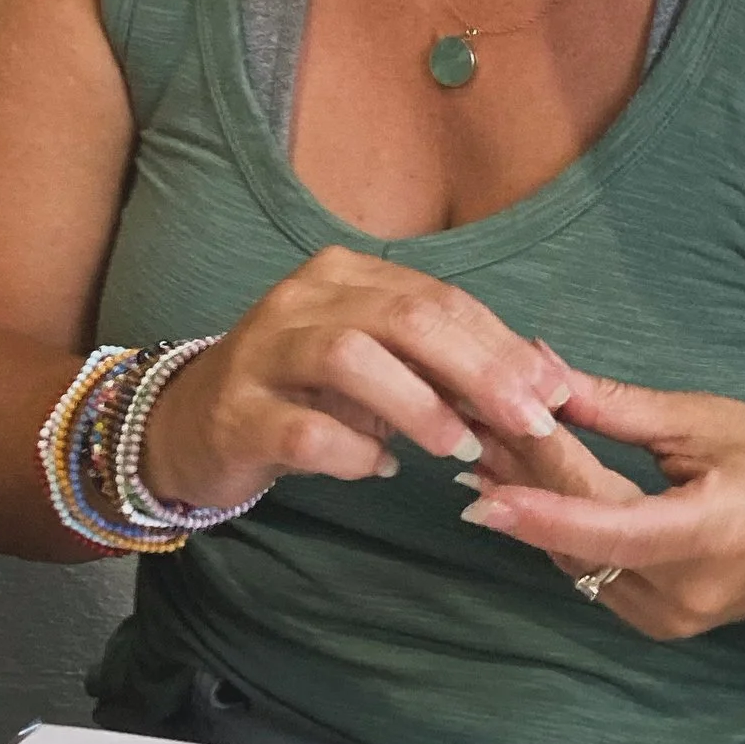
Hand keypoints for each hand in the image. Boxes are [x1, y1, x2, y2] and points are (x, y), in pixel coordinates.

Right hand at [141, 247, 569, 514]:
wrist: (189, 426)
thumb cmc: (305, 394)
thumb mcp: (378, 367)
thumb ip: (445, 368)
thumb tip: (541, 386)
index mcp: (344, 275)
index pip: (439, 298)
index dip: (503, 345)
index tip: (555, 391)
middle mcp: (301, 300)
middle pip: (405, 317)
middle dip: (479, 369)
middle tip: (529, 420)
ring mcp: (262, 353)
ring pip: (351, 358)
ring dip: (419, 405)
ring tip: (462, 448)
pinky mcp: (235, 414)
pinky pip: (304, 431)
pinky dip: (354, 452)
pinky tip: (383, 468)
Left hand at [457, 368, 744, 639]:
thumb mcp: (712, 421)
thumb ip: (621, 409)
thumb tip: (543, 379)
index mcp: (713, 535)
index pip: (609, 526)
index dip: (541, 505)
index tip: (482, 481)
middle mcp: (685, 593)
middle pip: (580, 537)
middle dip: (522, 483)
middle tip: (468, 426)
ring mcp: (669, 619)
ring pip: (575, 559)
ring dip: (528, 505)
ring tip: (480, 447)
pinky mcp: (656, 622)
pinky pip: (591, 571)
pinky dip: (556, 527)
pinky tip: (520, 486)